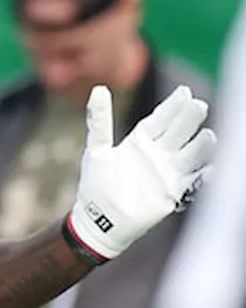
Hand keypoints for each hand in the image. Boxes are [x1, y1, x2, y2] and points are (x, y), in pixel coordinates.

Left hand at [67, 85, 213, 261]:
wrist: (99, 218)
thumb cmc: (96, 183)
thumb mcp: (97, 148)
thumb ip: (100, 119)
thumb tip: (99, 89)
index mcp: (140, 141)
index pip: (160, 120)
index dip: (172, 107)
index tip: (185, 92)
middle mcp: (157, 154)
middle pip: (177, 133)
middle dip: (188, 120)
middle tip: (199, 106)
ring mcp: (167, 173)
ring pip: (189, 155)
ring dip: (200, 147)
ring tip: (209, 135)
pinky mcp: (172, 193)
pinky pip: (193, 182)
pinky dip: (204, 176)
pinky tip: (212, 168)